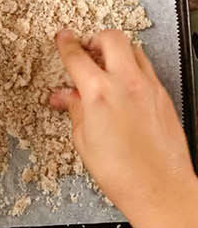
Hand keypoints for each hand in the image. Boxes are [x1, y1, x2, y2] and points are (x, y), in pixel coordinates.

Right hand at [51, 29, 197, 222]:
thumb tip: (66, 97)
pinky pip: (148, 70)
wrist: (160, 188)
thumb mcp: (84, 139)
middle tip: (87, 48)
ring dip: (117, 52)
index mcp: (99, 93)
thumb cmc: (122, 172)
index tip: (63, 38)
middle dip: (96, 39)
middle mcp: (127, 84)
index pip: (77, 56)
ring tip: (106, 66)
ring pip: (135, 50)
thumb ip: (75, 110)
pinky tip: (124, 86)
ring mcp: (150, 88)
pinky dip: (133, 69)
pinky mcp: (164, 97)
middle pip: (112, 39)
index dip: (66, 44)